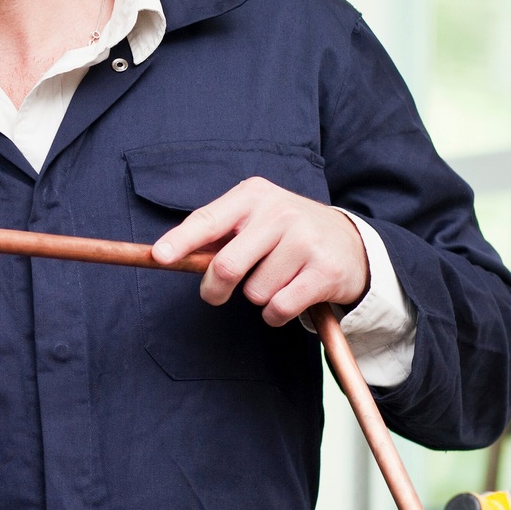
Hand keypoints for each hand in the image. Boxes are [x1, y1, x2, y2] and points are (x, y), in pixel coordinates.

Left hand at [150, 177, 369, 325]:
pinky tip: (290, 295)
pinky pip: (279, 308)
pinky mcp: (324, 271)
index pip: (208, 220)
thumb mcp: (254, 219)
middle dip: (214, 289)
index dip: (181, 241)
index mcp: (254, 195)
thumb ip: (217, 235)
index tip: (160, 256)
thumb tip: (168, 254)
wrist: (350, 243)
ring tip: (277, 279)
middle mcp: (280, 212)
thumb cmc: (286, 233)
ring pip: (254, 292)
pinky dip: (276, 314)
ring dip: (258, 297)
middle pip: (226, 266)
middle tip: (216, 294)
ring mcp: (305, 241)